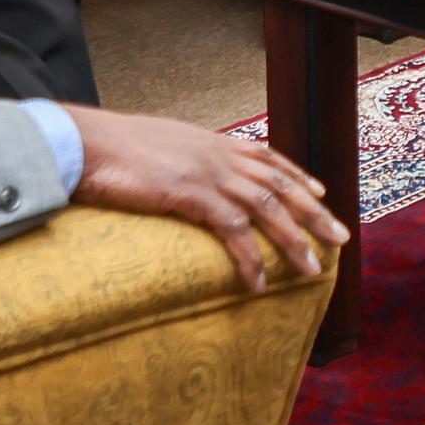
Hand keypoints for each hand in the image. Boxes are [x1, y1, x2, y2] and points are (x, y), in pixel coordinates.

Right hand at [64, 105, 347, 286]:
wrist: (82, 142)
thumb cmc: (108, 148)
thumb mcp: (155, 145)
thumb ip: (178, 157)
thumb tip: (181, 170)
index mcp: (210, 142)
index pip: (267, 156)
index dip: (297, 174)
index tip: (320, 191)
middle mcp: (218, 155)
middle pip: (280, 184)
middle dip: (315, 212)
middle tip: (342, 237)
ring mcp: (207, 174)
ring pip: (268, 210)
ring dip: (293, 242)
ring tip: (312, 270)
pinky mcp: (191, 196)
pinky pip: (233, 232)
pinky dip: (250, 259)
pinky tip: (258, 282)